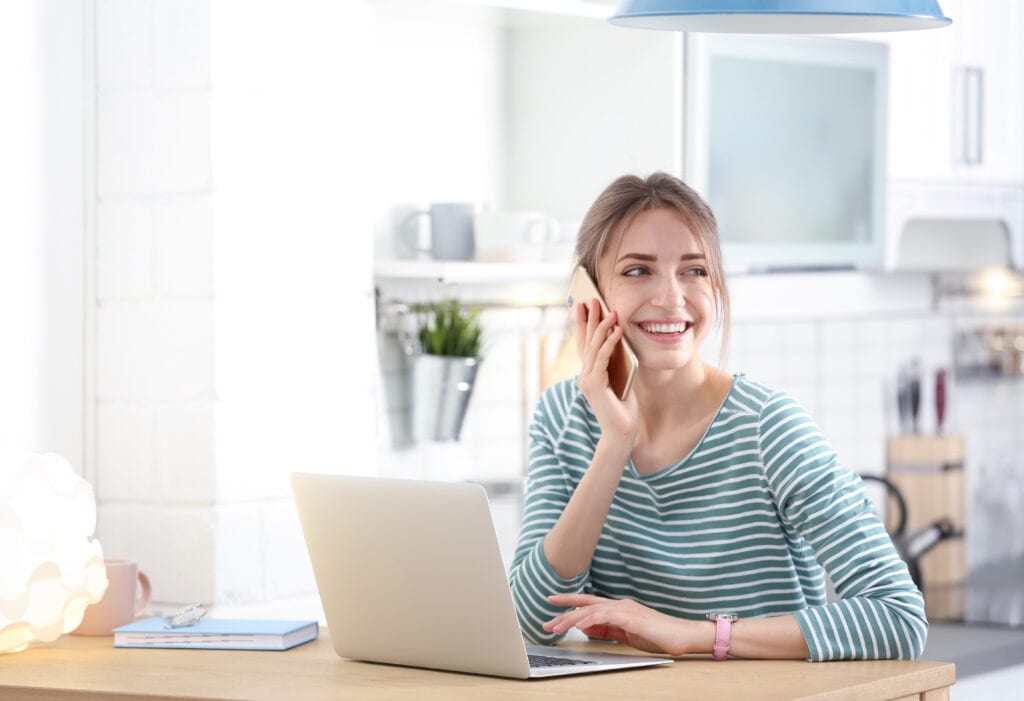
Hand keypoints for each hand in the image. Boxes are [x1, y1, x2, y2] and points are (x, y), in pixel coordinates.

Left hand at [543, 594, 702, 656]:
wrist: (683, 636)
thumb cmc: (658, 636)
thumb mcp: (627, 634)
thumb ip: (608, 629)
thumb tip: (588, 628)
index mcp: (619, 608)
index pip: (589, 603)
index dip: (570, 602)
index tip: (552, 604)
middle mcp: (620, 605)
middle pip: (586, 603)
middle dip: (564, 610)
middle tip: (546, 620)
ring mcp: (626, 609)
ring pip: (591, 610)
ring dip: (571, 619)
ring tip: (556, 627)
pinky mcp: (632, 618)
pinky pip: (605, 617)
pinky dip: (589, 620)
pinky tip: (579, 626)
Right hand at [575, 300, 637, 442]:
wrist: (622, 433)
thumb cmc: (623, 409)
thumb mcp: (621, 379)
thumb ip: (616, 363)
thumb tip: (620, 340)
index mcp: (589, 374)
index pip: (584, 344)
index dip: (583, 324)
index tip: (583, 305)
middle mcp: (584, 376)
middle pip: (585, 342)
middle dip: (588, 319)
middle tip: (592, 299)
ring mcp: (587, 381)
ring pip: (593, 348)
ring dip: (602, 328)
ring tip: (610, 312)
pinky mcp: (595, 386)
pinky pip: (602, 359)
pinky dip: (610, 343)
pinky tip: (617, 331)